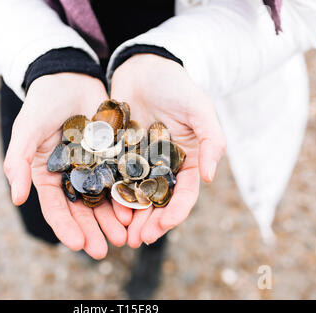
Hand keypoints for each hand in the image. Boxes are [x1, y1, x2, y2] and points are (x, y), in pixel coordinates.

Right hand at [3, 73, 128, 258]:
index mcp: (48, 176)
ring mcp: (94, 167)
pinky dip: (127, 194)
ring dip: (113, 219)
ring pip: (104, 199)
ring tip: (125, 237)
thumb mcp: (26, 130)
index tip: (78, 245)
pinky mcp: (113, 155)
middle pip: (83, 211)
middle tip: (105, 250)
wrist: (70, 77)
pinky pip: (121, 178)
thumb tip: (17, 198)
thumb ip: (18, 162)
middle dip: (93, 231)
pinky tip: (136, 207)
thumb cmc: (42, 103)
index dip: (66, 228)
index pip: (57, 208)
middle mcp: (72, 177)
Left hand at [110, 54, 225, 246]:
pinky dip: (110, 195)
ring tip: (120, 235)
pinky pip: (113, 178)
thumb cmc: (176, 85)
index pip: (184, 194)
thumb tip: (210, 178)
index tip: (162, 228)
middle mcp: (163, 167)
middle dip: (149, 223)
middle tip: (136, 241)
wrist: (143, 67)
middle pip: (158, 202)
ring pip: (135, 196)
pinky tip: (103, 208)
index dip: (175, 213)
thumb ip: (212, 139)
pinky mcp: (117, 155)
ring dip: (129, 217)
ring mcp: (139, 163)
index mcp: (187, 161)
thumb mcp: (200, 108)